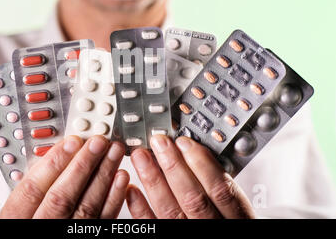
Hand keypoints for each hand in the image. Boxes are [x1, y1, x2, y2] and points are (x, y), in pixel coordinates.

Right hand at [0, 135, 128, 218]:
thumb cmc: (32, 219)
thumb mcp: (22, 206)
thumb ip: (37, 184)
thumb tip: (60, 152)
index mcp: (17, 219)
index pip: (33, 189)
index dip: (53, 163)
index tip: (72, 142)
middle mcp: (42, 228)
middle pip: (62, 197)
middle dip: (83, 165)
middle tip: (98, 142)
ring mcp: (65, 235)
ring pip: (86, 208)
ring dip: (103, 176)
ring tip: (114, 153)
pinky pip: (103, 221)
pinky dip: (114, 198)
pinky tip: (120, 179)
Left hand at [126, 135, 254, 218]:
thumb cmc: (227, 220)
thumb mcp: (238, 208)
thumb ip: (222, 184)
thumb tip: (197, 152)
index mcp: (236, 217)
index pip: (220, 189)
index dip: (201, 163)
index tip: (184, 142)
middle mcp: (211, 227)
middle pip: (193, 198)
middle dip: (173, 166)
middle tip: (158, 143)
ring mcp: (188, 233)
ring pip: (170, 210)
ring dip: (153, 180)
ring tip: (141, 157)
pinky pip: (153, 226)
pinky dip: (140, 208)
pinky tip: (133, 189)